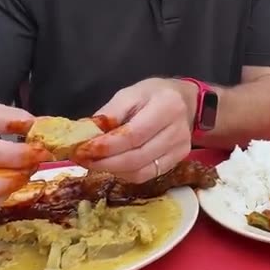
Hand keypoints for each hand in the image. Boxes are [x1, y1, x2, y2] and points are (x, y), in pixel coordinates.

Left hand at [77, 78, 194, 182]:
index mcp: (166, 106)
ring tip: (95, 164)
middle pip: (138, 156)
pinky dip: (127, 174)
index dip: (107, 146)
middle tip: (84, 160)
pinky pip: (149, 175)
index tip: (84, 149)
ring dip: (114, 170)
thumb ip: (109, 113)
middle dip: (107, 162)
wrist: (186, 102)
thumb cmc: (154, 94)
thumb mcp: (130, 94)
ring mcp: (180, 148)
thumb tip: (86, 134)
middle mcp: (177, 130)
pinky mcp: (179, 160)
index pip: (133, 134)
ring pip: (142, 170)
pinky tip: (114, 167)